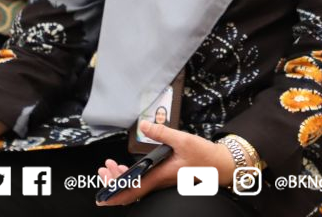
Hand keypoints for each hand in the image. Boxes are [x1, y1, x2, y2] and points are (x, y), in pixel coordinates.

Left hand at [95, 120, 234, 206]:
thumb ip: (161, 133)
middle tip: (105, 169)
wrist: (220, 165)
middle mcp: (159, 181)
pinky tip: (128, 168)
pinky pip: (143, 181)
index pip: (132, 191)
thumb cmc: (204, 156)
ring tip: (111, 166)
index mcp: (160, 175)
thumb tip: (144, 124)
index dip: (115, 195)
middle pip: (130, 190)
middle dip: (113, 182)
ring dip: (121, 178)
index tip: (101, 196)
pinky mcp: (165, 177)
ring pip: (136, 186)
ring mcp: (161, 180)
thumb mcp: (183, 140)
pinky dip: (132, 176)